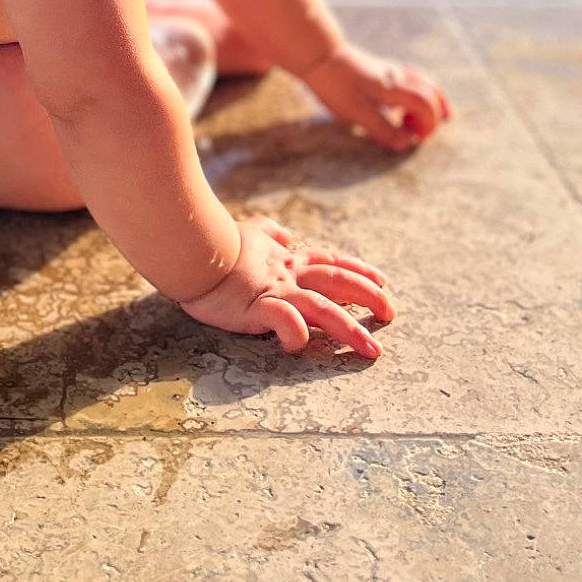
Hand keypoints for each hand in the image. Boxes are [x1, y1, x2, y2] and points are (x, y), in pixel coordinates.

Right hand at [178, 217, 392, 355]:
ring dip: (350, 329)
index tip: (383, 281)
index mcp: (286, 260)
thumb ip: (268, 234)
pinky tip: (301, 345)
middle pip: (338, 283)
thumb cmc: (214, 241)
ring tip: (372, 349)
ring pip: (323, 308)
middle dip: (369, 298)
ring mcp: (274, 290)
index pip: (331, 262)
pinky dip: (297, 333)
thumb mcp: (248, 231)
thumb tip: (285, 234)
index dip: (359, 270)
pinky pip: (284, 321)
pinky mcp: (256, 306)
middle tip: (392, 314)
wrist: (188, 245)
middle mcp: (287, 274)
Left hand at [294, 43, 451, 151]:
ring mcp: (392, 70)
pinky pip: (413, 79)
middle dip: (434, 116)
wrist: (318, 55)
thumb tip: (407, 143)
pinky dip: (421, 92)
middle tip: (423, 134)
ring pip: (424, 84)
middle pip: (431, 93)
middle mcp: (398, 76)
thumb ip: (382, 128)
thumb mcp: (356, 112)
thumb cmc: (336, 85)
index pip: (426, 106)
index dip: (427, 125)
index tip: (415, 139)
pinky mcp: (384, 69)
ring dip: (432, 103)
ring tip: (436, 118)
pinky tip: (410, 103)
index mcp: (394, 88)